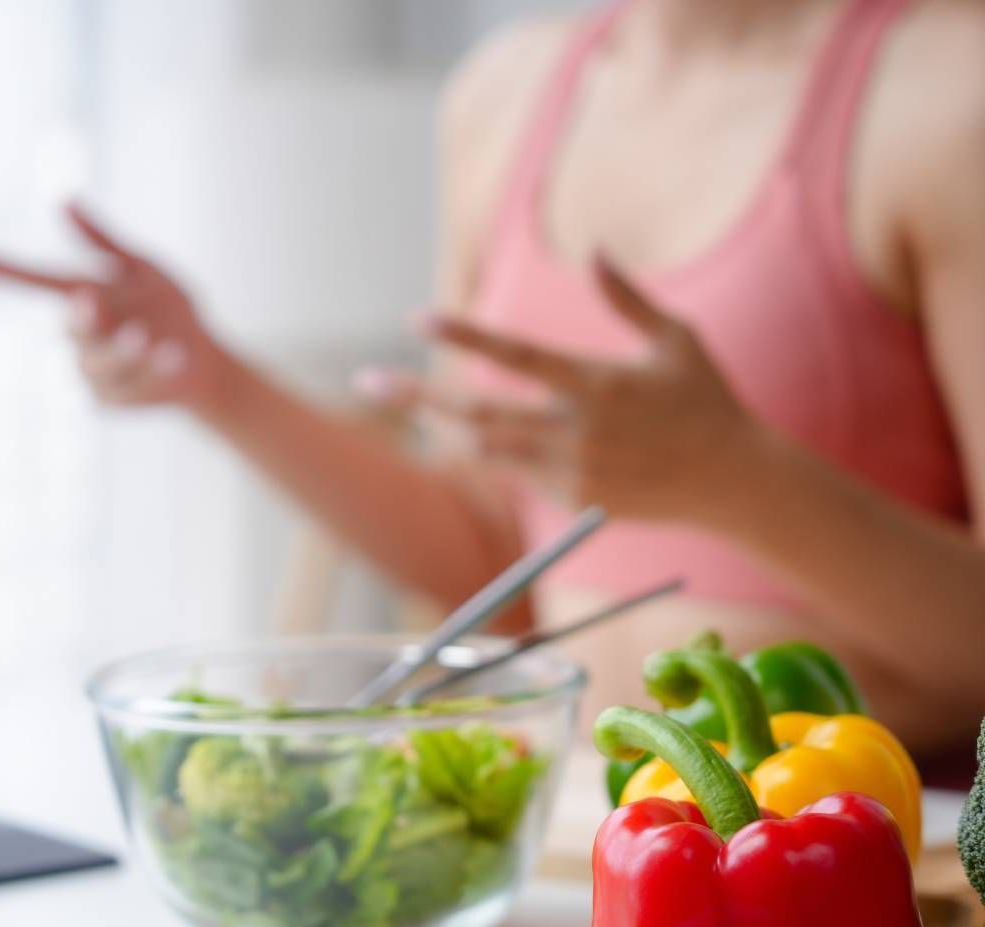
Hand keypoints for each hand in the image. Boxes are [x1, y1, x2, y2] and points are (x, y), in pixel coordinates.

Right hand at [0, 203, 242, 420]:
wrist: (201, 358)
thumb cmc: (168, 307)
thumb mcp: (142, 269)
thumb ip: (104, 241)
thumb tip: (64, 200)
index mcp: (84, 298)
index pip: (40, 282)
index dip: (9, 272)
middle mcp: (83, 336)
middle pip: (74, 328)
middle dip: (83, 317)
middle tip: (92, 300)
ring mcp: (95, 372)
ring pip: (101, 364)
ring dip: (124, 350)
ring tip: (146, 337)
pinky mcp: (112, 400)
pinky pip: (132, 386)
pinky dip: (156, 369)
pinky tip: (175, 355)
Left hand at [403, 255, 761, 522]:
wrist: (734, 484)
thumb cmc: (709, 402)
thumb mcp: (677, 340)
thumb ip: (629, 299)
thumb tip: (596, 251)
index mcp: (598, 383)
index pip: (516, 355)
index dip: (464, 336)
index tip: (418, 319)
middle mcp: (576, 431)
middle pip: (478, 413)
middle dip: (417, 397)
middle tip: (367, 383)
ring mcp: (571, 472)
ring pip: (487, 450)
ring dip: (443, 428)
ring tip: (408, 406)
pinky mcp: (573, 500)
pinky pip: (518, 473)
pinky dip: (495, 452)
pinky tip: (476, 435)